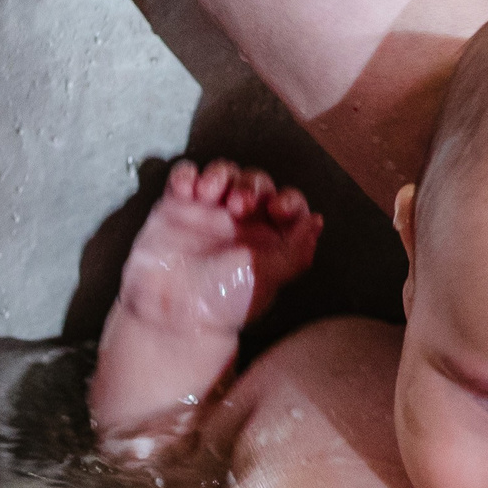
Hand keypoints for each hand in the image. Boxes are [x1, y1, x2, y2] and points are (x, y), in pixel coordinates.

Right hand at [119, 161, 321, 334]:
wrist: (171, 313)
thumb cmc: (222, 302)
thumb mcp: (268, 278)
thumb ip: (297, 250)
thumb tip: (316, 221)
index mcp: (268, 238)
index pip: (288, 204)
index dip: (288, 199)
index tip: (278, 209)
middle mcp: (240, 222)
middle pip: (254, 182)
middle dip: (249, 186)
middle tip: (237, 205)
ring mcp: (208, 212)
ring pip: (223, 174)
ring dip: (220, 175)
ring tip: (207, 193)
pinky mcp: (176, 208)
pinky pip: (185, 177)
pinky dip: (186, 174)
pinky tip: (184, 190)